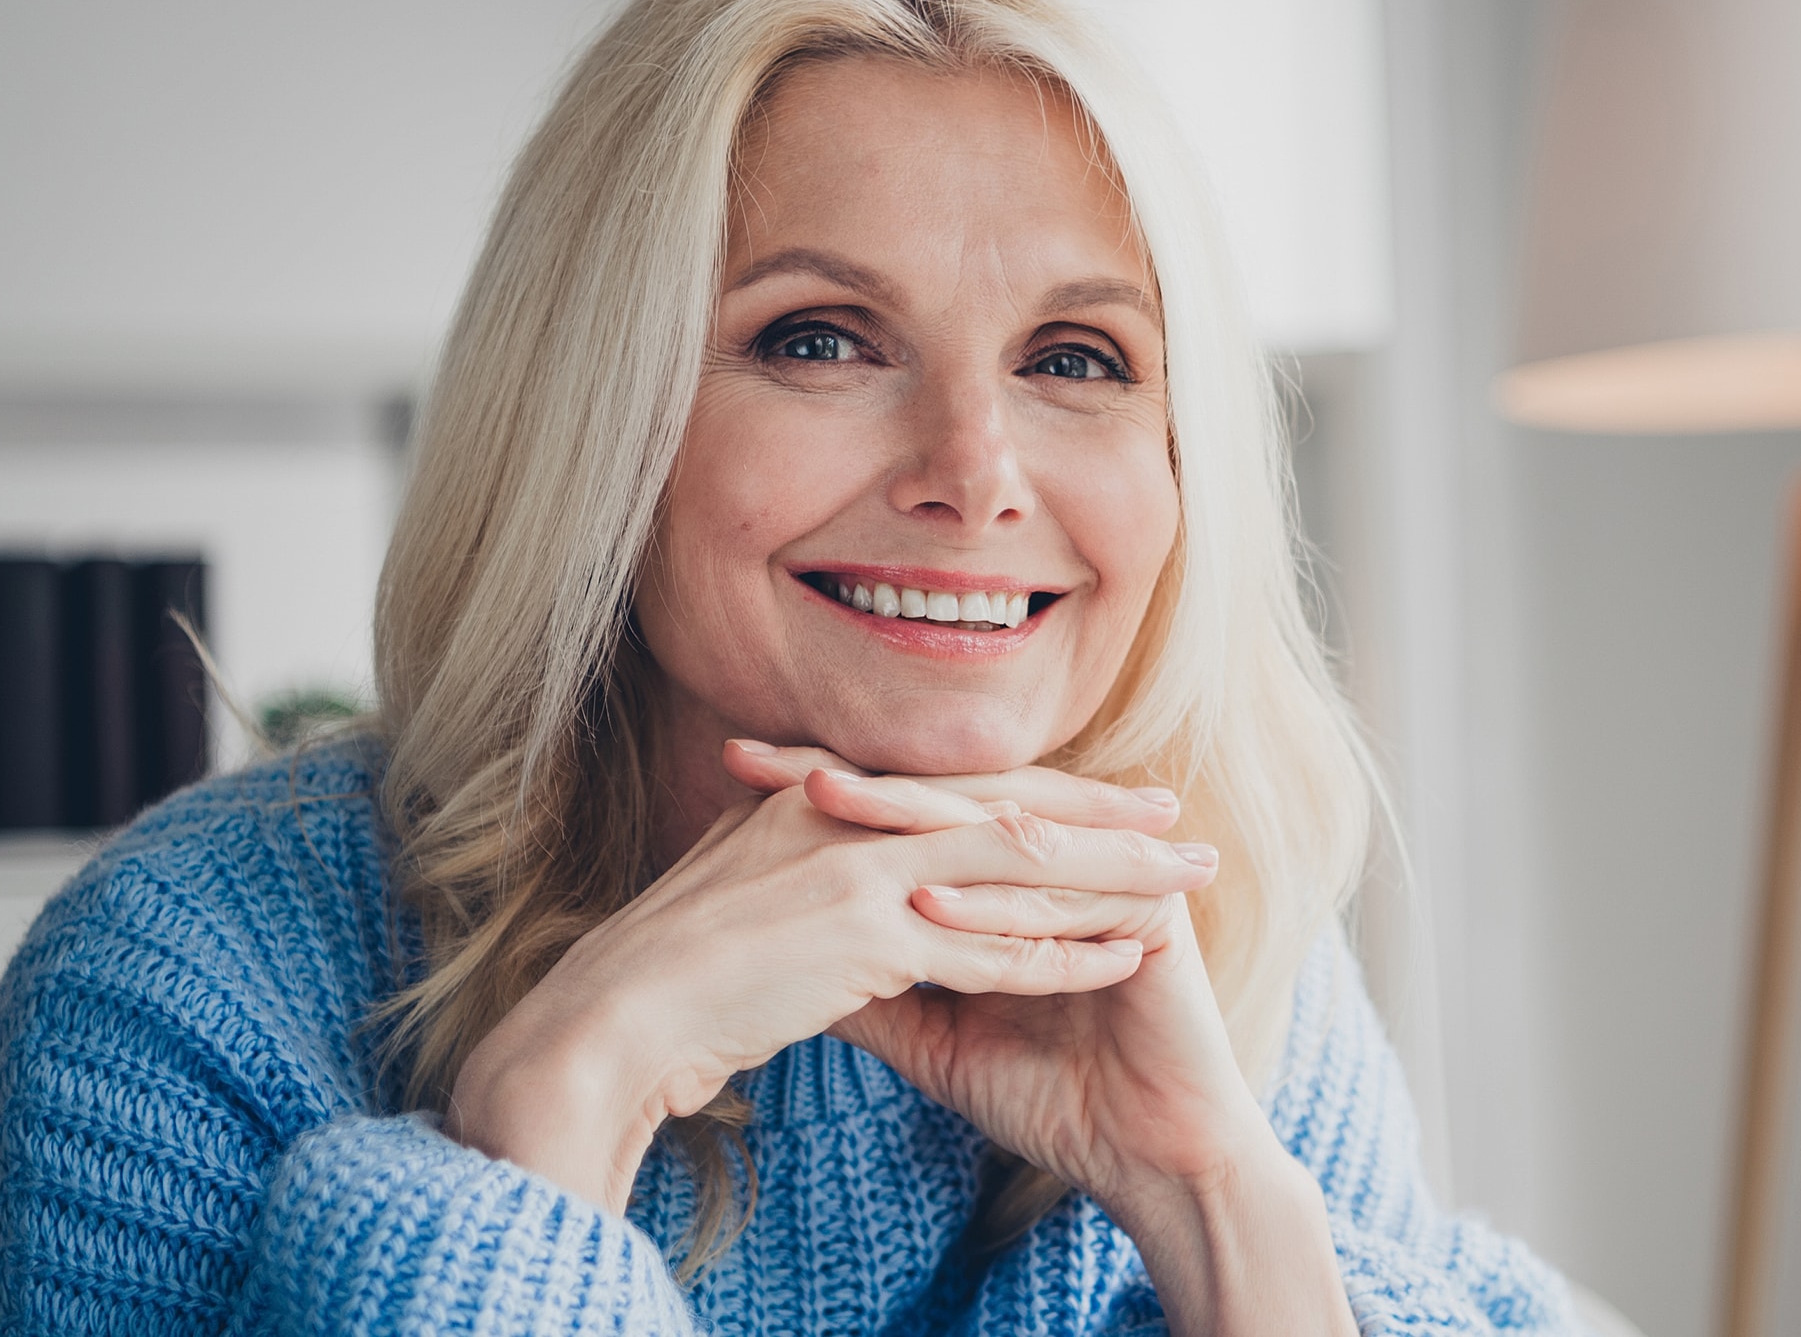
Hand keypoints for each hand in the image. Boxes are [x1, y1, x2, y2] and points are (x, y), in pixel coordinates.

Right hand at [443, 740, 1215, 1211]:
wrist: (612, 1012)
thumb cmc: (665, 966)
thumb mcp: (740, 885)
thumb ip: (797, 859)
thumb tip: (831, 860)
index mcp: (823, 800)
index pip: (956, 788)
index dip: (1040, 792)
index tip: (1109, 800)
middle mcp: (850, 819)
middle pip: (1004, 810)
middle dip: (1104, 820)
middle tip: (1181, 823)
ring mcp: (860, 872)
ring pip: (1016, 868)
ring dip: (1112, 879)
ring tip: (1188, 885)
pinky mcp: (867, 938)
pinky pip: (992, 947)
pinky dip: (1065, 953)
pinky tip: (1126, 958)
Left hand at [718, 744, 1266, 1213]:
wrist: (1141, 1155)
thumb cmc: (1038, 1093)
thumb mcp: (927, 1030)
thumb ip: (866, 978)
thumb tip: (768, 944)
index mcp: (1009, 869)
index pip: (912, 813)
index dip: (829, 790)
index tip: (733, 777)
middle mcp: (1059, 856)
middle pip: (949, 800)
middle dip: (854, 782)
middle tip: (765, 763)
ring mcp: (1110, 875)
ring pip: (996, 833)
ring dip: (908, 820)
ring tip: (823, 800)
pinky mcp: (1153, 913)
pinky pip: (1062, 898)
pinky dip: (991, 906)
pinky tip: (923, 899)